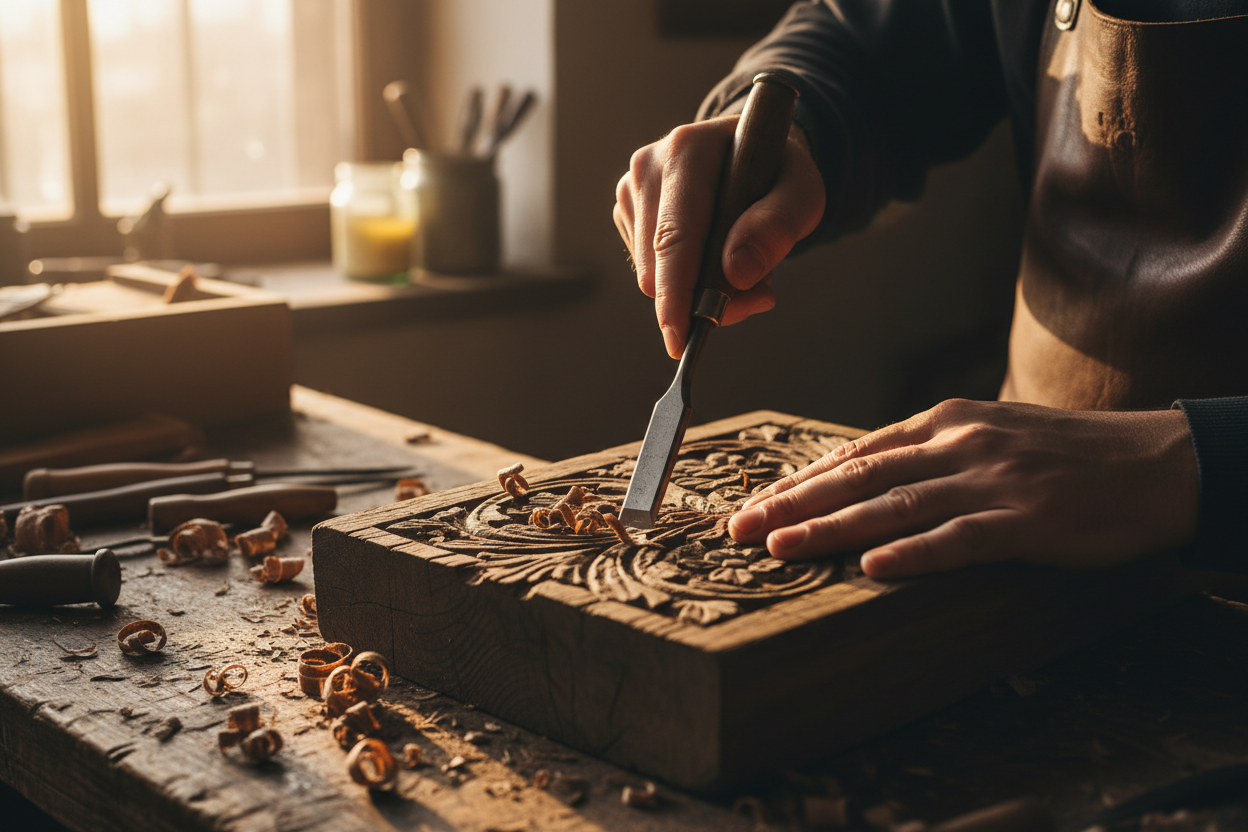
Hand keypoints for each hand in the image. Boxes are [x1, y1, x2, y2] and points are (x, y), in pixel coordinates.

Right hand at [614, 116, 824, 357]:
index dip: (676, 293)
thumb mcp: (803, 191)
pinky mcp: (626, 214)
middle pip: (658, 267)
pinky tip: (711, 254)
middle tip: (755, 291)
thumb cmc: (778, 171)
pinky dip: (684, 279)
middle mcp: (647, 168)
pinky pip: (649, 270)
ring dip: (697, 287)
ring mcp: (630, 191)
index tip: (680, 338)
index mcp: (686, 151)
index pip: (674, 236)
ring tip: (737, 258)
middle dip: (701, 297)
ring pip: (651, 275)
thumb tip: (737, 273)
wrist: (752, 151)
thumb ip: (779, 225)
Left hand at [728, 399, 1199, 577]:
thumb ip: (930, 452)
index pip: (858, 452)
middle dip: (793, 503)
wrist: (1153, 462)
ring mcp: (990, 483)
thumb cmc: (1067, 454)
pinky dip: (911, 554)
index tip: (757, 501)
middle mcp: (958, 445)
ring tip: (779, 547)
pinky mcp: (1024, 522)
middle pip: (859, 476)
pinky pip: (958, 540)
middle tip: (740, 528)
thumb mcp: (990, 434)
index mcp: (946, 423)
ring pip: (893, 506)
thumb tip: (867, 472)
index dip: (802, 479)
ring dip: (829, 528)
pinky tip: (871, 568)